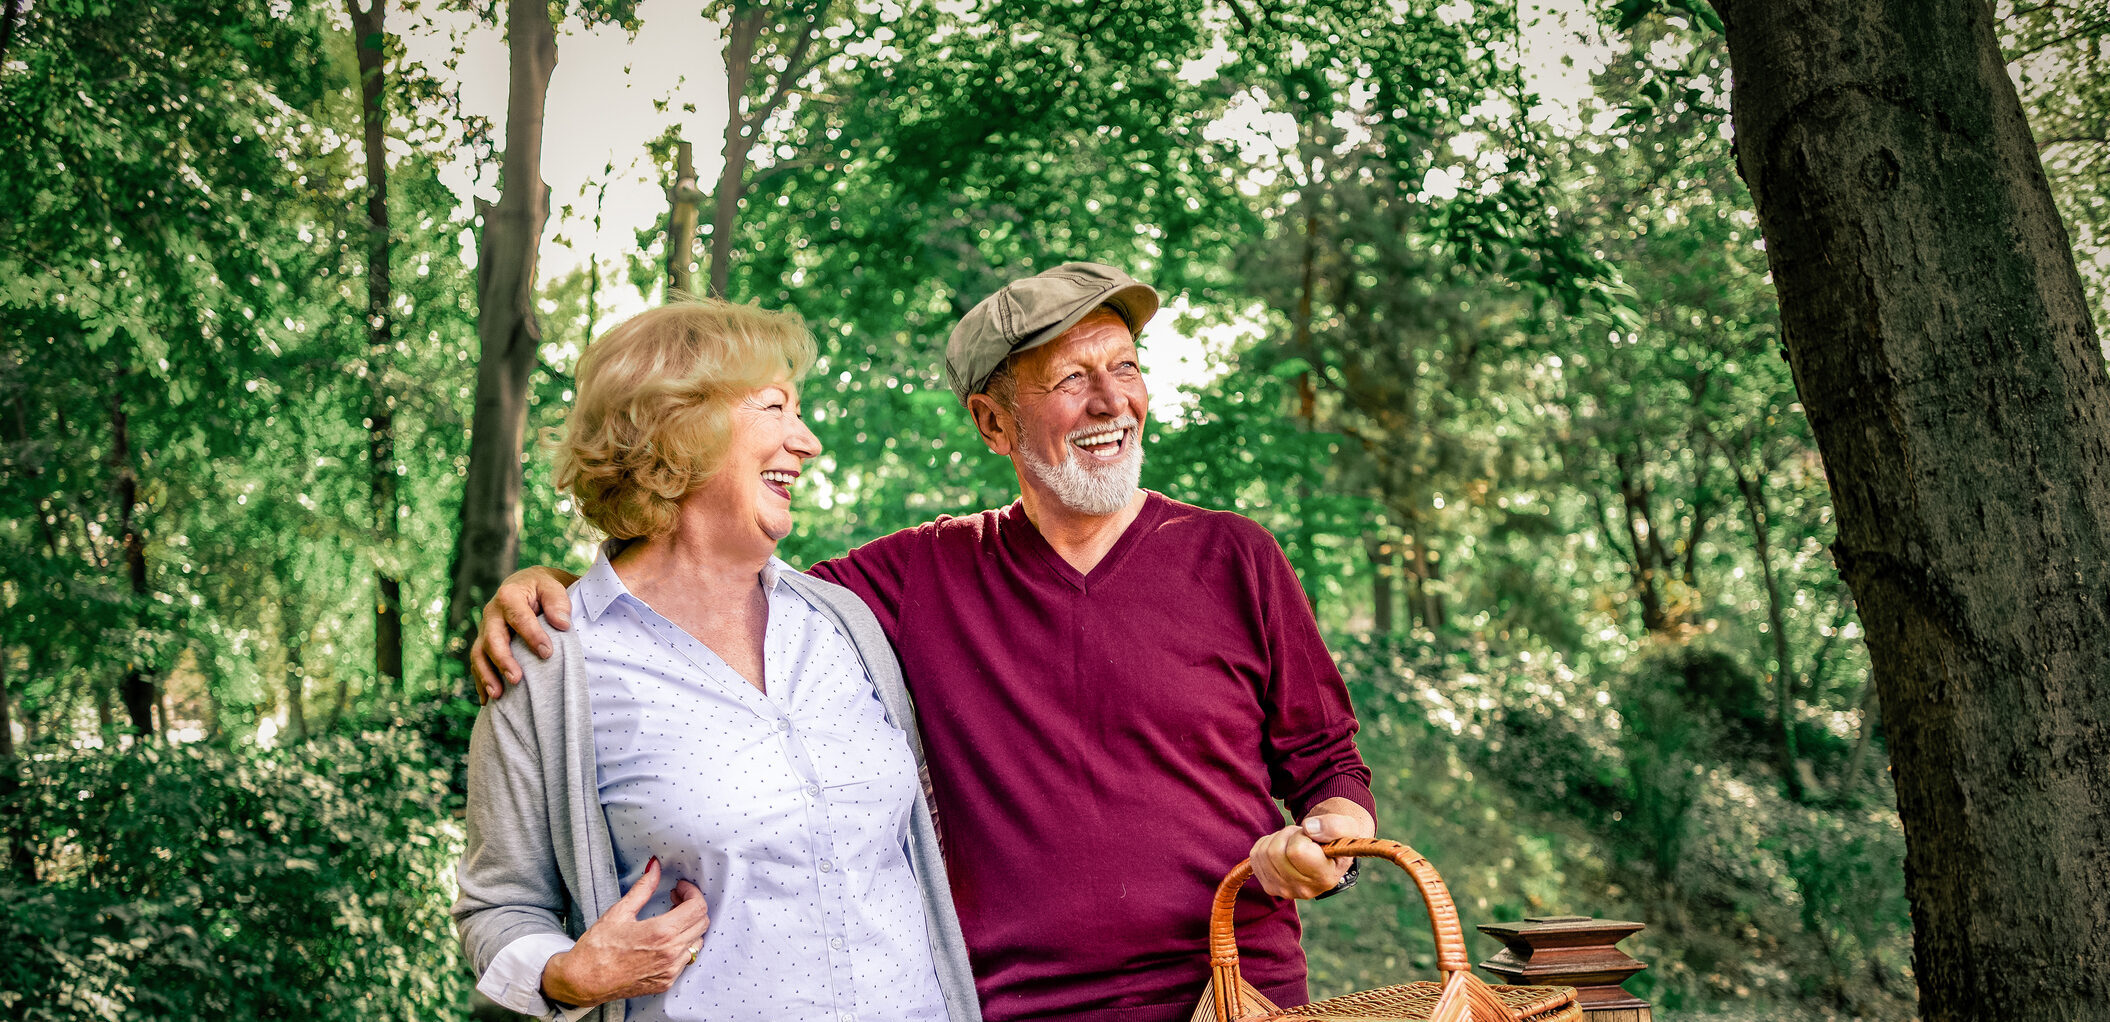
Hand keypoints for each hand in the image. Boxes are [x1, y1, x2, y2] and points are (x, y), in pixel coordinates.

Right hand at [471, 565, 579, 702]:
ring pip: (479, 654)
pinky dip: (481, 682)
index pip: (519, 618)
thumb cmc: (543, 589)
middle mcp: (491, 613)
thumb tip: (562, 624)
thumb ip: (558, 602)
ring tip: (498, 695)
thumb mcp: (552, 587)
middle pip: (493, 639)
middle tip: (517, 679)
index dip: (532, 636)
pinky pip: (478, 664)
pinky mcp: (484, 644)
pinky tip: (489, 701)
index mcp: (509, 596)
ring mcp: (485, 630)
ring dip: (487, 675)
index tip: (547, 653)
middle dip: (503, 660)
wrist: (527, 586)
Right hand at [541, 857, 709, 1008]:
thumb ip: (643, 888)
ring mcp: (670, 971)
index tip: (680, 887)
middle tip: (675, 899)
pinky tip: (665, 939)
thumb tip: (654, 867)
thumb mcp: (619, 912)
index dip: (692, 892)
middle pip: (702, 923)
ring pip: (697, 942)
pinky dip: (682, 945)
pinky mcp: (666, 982)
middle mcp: (671, 954)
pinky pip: (686, 959)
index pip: (697, 907)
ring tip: (670, 919)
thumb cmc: (597, 948)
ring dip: (689, 926)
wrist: (584, 981)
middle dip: (692, 906)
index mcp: (661, 933)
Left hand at [1249, 812, 1370, 899]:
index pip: (1296, 851)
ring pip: (1264, 852)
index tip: (1313, 837)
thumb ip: (1334, 826)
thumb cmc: (1337, 838)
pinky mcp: (1269, 886)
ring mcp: (1284, 891)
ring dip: (1277, 839)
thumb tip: (1309, 828)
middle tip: (1303, 837)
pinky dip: (1267, 845)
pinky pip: (1255, 856)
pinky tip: (1284, 849)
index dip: (1301, 836)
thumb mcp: (1347, 828)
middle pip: (1275, 852)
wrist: (1328, 853)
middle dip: (1288, 835)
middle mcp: (1304, 890)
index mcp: (1325, 878)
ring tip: (1295, 843)